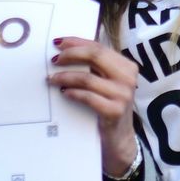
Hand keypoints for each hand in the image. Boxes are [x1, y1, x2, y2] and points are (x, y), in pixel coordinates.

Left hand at [49, 36, 139, 176]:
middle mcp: (128, 78)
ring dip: (66, 76)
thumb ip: (95, 67)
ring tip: (52, 79)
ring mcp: (123, 95)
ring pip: (87, 78)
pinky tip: (64, 92)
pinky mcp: (115, 111)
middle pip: (95, 56)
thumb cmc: (109, 105)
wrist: (119, 138)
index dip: (77, 43)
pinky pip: (88, 97)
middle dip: (71, 55)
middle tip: (54, 60)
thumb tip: (66, 50)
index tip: (58, 43)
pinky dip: (73, 93)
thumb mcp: (106, 83)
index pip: (98, 47)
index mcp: (126, 66)